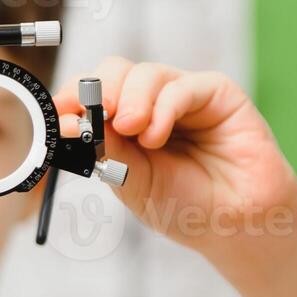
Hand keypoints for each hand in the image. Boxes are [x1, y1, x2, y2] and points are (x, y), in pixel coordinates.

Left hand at [54, 58, 296, 271]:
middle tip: (98, 115)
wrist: (237, 224)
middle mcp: (152, 105)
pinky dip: (162, 107)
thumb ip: (108, 150)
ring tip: (134, 132)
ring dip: (131, 99)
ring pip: (144, 73)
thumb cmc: (186, 206)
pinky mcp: (216, 94)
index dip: (72, 98)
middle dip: (99, 90)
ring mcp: (183, 96)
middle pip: (114, 71)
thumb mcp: (133, 183)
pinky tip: (157, 136)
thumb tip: (75, 121)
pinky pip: (181, 86)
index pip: (91, 95)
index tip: (59, 114)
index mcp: (124, 126)